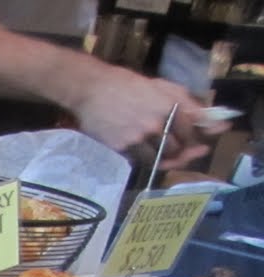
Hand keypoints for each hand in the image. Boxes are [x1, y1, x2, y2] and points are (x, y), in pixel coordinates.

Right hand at [69, 65, 211, 166]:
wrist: (93, 89)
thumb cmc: (129, 85)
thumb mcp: (163, 87)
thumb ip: (189, 103)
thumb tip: (213, 121)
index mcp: (171, 105)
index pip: (191, 132)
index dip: (195, 141)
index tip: (198, 147)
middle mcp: (157, 122)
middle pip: (176, 149)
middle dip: (179, 153)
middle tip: (179, 155)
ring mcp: (138, 137)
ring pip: (157, 159)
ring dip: (160, 159)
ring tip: (156, 153)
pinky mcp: (121, 147)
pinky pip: (138, 160)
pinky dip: (142, 158)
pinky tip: (138, 149)